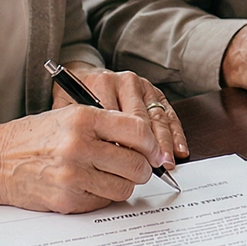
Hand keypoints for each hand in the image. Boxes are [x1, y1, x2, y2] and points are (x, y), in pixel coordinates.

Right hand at [0, 105, 163, 212]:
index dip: (151, 144)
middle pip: (136, 164)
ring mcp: (73, 175)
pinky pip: (104, 202)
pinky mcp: (67, 200)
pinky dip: (103, 196)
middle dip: (142, 168)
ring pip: (124, 187)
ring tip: (110, 176)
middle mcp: (79, 145)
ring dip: (124, 184)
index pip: (138, 131)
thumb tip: (146, 144)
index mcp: (83, 118)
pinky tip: (89, 185)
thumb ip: (106, 125)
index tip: (153, 151)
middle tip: (137, 167)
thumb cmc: (33, 137)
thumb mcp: (68, 116)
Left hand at [58, 62, 188, 167]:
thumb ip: (80, 128)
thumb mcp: (67, 111)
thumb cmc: (74, 99)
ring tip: (167, 163)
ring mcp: (142, 86)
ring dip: (165, 143)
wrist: (82, 78)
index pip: (118, 118)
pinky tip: (179, 150)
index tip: (129, 165)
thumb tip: (98, 156)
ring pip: (158, 117)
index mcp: (102, 84)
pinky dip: (176, 133)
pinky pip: (169, 114)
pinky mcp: (154, 92)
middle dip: (150, 146)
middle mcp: (125, 81)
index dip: (125, 145)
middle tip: (153, 167)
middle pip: (142, 118)